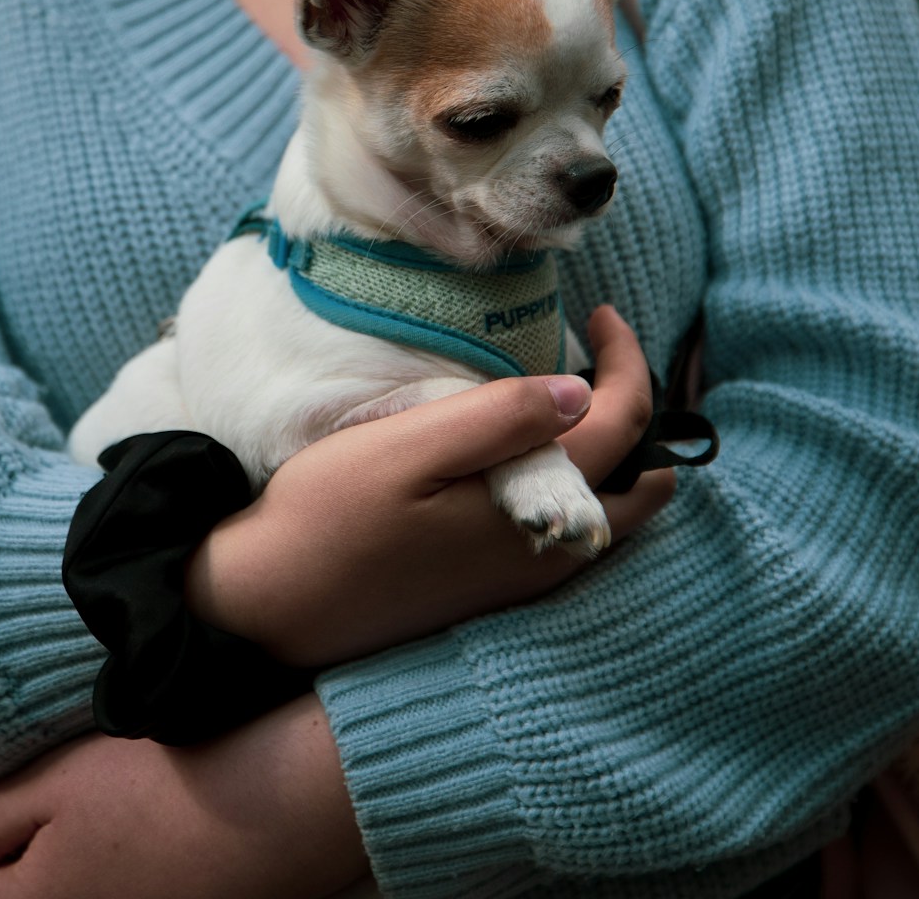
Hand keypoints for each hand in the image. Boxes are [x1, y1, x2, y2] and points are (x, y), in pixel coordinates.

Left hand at [0, 695, 364, 897]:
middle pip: (42, 898)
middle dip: (50, 859)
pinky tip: (174, 833)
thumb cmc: (157, 782)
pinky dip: (148, 870)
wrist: (271, 802)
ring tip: (137, 816)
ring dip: (101, 865)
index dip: (7, 840)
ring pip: (95, 895)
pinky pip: (145, 892)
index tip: (48, 798)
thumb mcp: (58, 779)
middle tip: (94, 804)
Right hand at [187, 305, 675, 665]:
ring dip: (613, 452)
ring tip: (566, 395)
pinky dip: (579, 483)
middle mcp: (548, 554)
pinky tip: (528, 451)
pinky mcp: (496, 588)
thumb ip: (500, 417)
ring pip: (613, 511)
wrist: (277, 604)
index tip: (601, 313)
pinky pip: (573, 532)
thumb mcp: (409, 447)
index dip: (627, 361)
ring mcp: (525, 579)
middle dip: (637, 412)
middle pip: (642, 482)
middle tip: (597, 355)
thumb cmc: (332, 514)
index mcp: (536, 508)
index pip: (625, 425)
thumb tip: (581, 391)